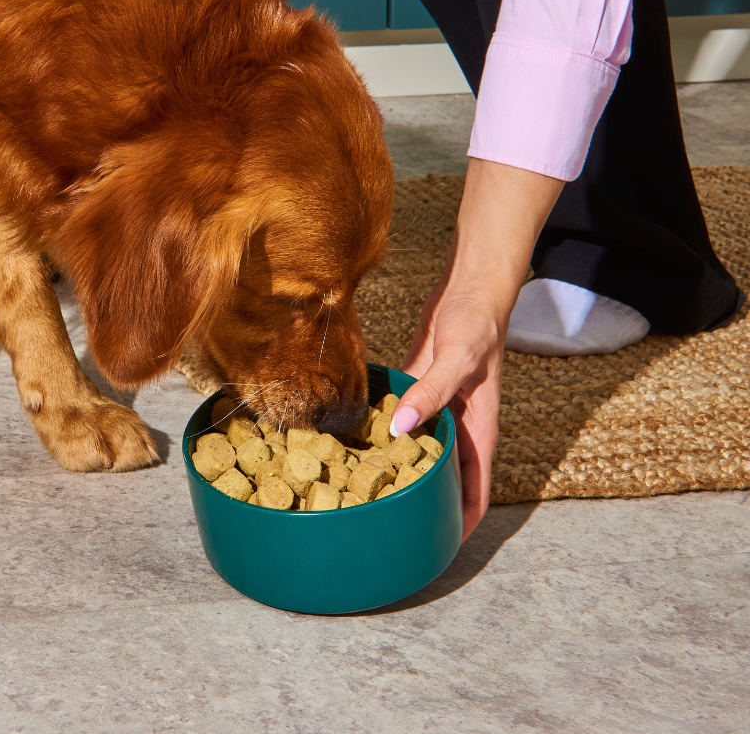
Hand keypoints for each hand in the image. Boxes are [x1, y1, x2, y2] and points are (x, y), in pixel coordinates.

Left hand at [388, 158, 563, 540]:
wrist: (470, 286)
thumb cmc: (476, 322)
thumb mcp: (458, 359)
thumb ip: (431, 393)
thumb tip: (400, 429)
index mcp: (478, 429)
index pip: (474, 489)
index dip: (459, 521)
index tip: (437, 548)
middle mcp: (458, 425)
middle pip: (443, 476)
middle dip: (424, 503)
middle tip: (389, 526)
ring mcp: (437, 407)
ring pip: (419, 449)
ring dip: (400, 469)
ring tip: (366, 492)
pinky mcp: (417, 387)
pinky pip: (400, 418)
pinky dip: (384, 431)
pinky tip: (356, 439)